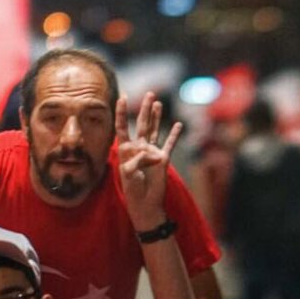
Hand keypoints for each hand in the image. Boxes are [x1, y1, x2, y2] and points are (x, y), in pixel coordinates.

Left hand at [115, 93, 181, 230]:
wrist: (145, 204)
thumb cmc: (133, 190)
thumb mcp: (129, 174)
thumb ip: (136, 161)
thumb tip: (152, 153)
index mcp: (125, 150)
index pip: (122, 127)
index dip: (121, 113)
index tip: (121, 97)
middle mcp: (139, 148)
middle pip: (142, 124)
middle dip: (144, 109)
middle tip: (148, 94)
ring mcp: (151, 152)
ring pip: (154, 130)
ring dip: (156, 116)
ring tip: (158, 103)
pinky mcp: (163, 159)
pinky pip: (169, 144)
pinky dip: (174, 135)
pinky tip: (178, 125)